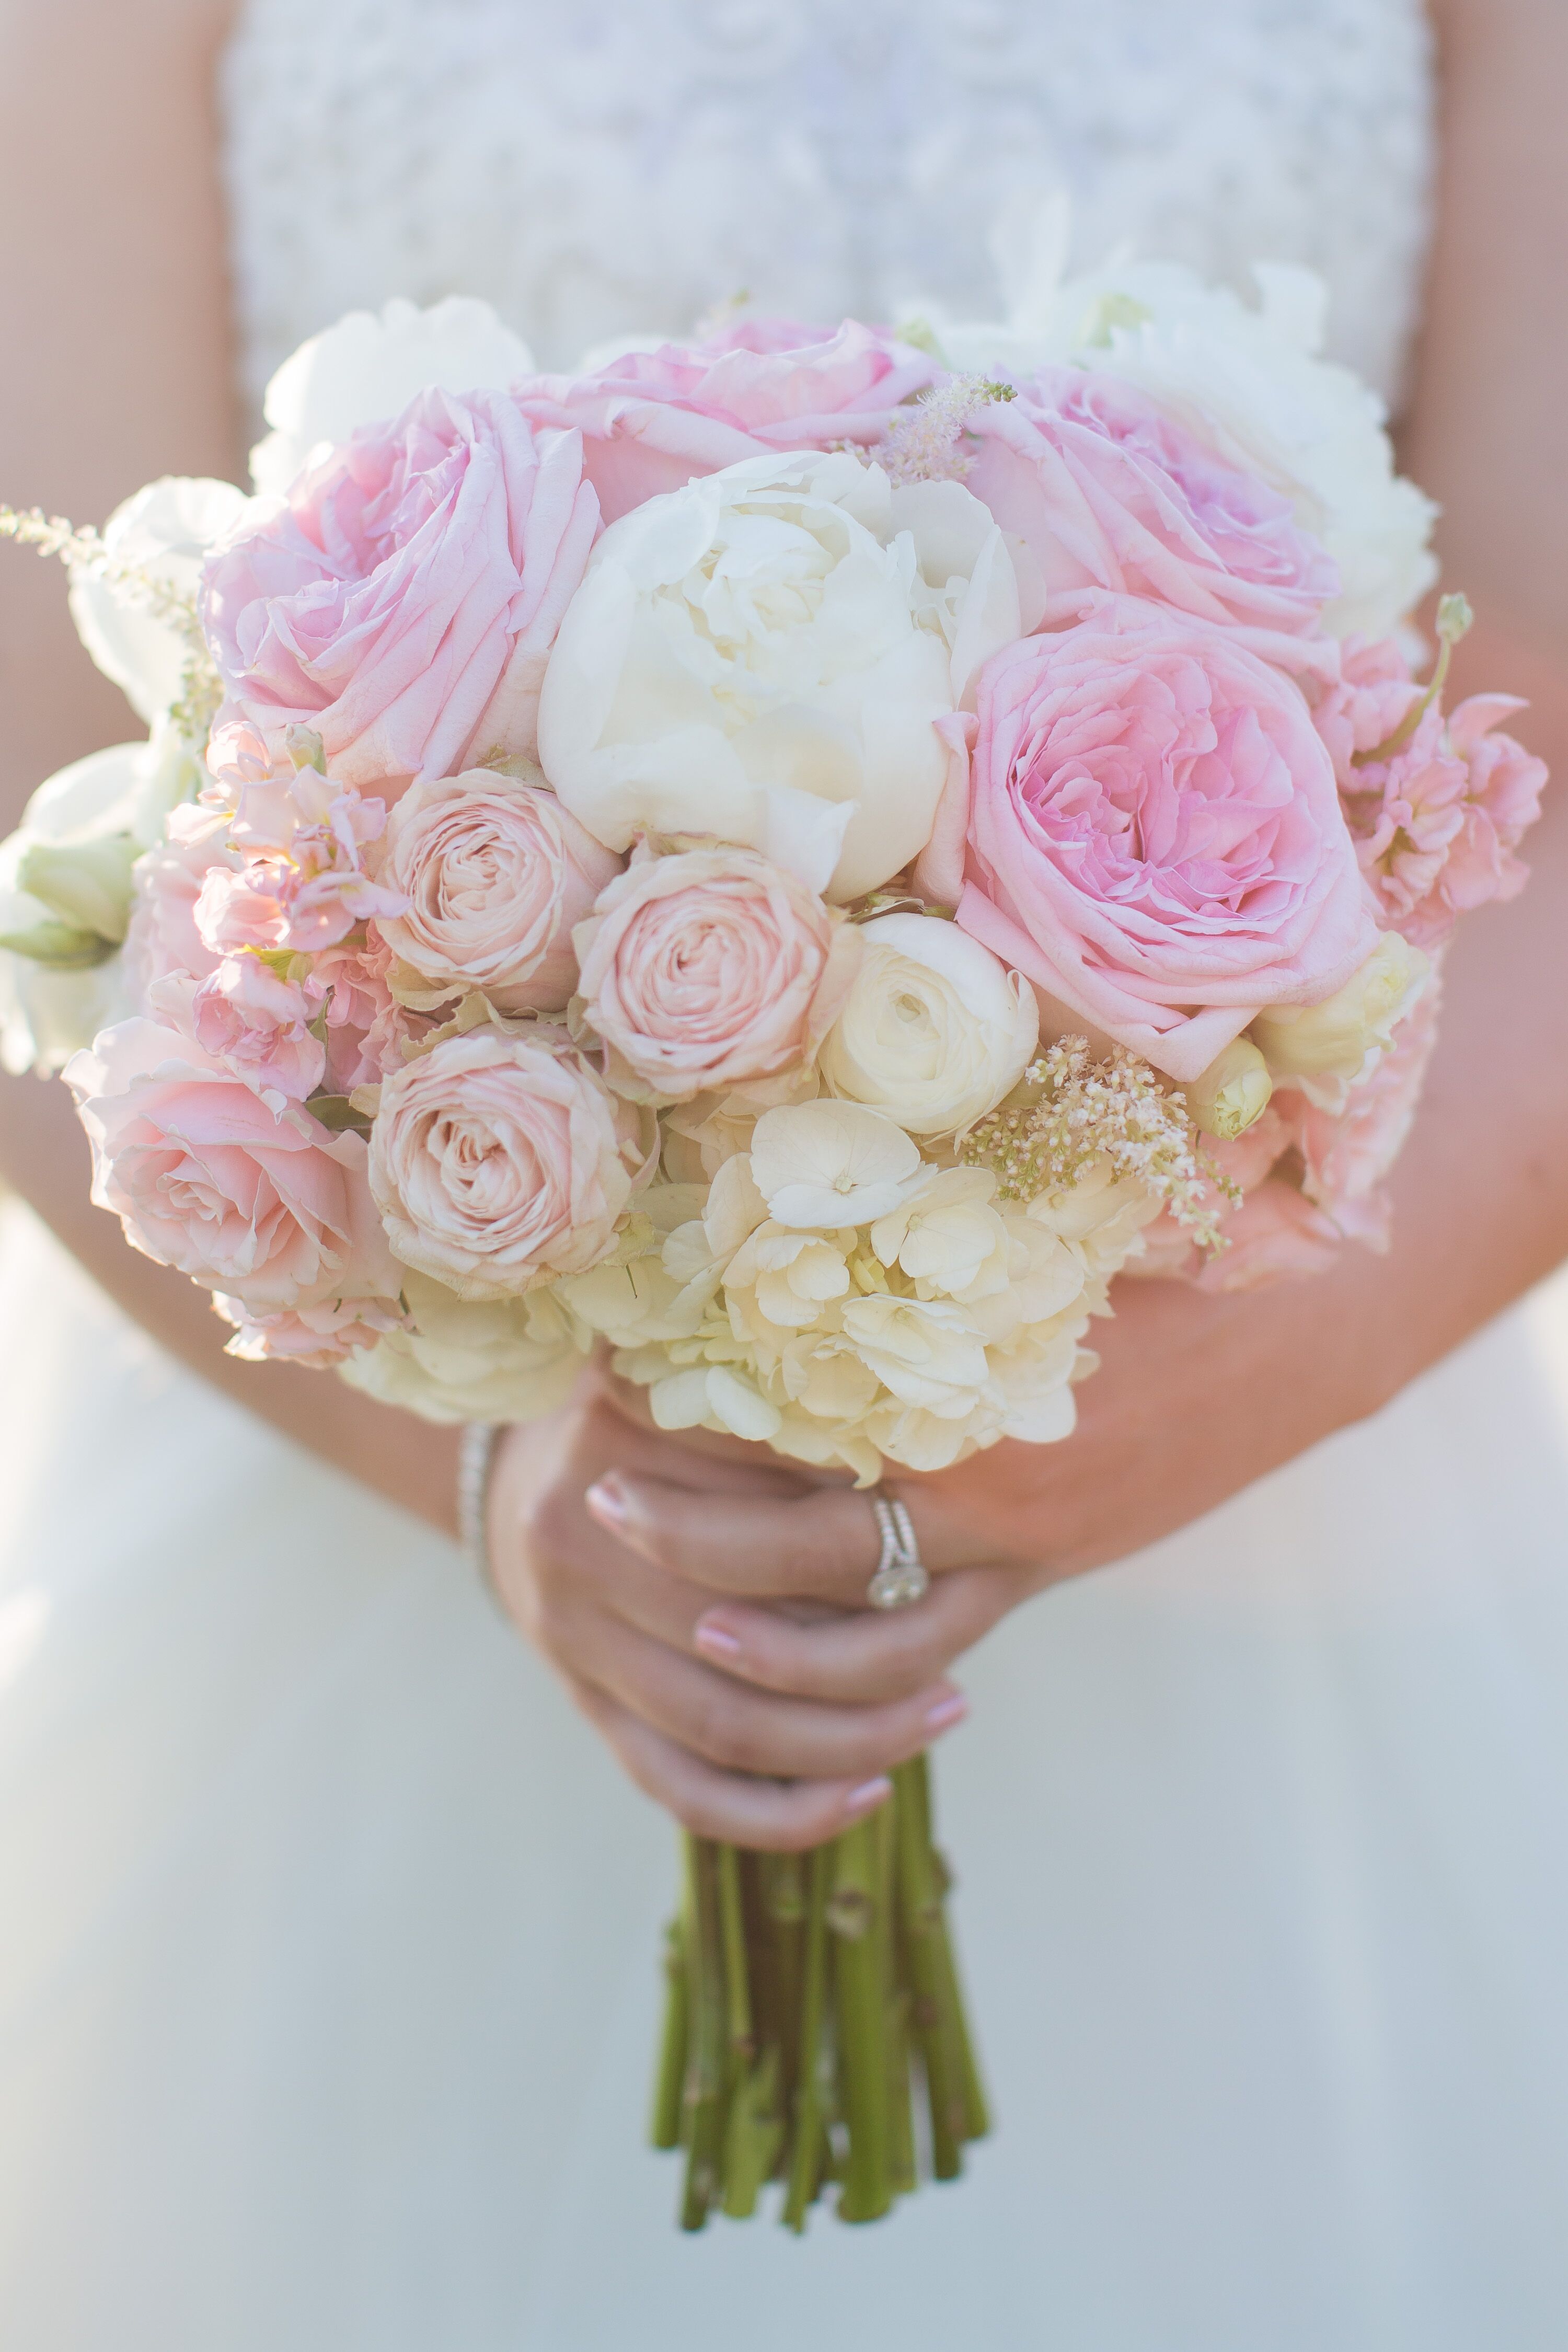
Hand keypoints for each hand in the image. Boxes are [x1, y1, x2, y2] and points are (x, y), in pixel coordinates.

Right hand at [485, 1371, 983, 1850]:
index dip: (859, 1513)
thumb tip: (911, 1417)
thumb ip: (775, 1387)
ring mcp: (571, 1634)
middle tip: (966, 1619)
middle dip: (868, 1637)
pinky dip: (779, 1811)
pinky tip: (868, 1794)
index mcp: (611, 1430)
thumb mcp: (697, 1369)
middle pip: (745, 1618)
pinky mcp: (587, 1705)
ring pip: (726, 1722)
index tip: (948, 1516)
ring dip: (848, 1734)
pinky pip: (684, 1788)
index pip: (757, 1492)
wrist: (521, 1479)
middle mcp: (577, 1535)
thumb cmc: (648, 1411)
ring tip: (946, 1707)